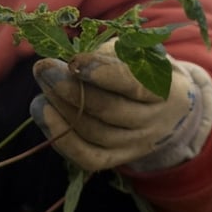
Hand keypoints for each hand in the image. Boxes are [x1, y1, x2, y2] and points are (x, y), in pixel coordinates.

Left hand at [30, 39, 211, 171]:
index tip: (74, 61)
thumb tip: (72, 63)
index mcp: (165, 88)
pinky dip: (63, 140)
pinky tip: (44, 114)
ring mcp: (137, 144)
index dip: (102, 73)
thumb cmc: (144, 69)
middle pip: (109, 110)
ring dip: (61, 108)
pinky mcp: (119, 159)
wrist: (169, 107)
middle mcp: (154, 121)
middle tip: (43, 69)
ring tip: (42, 87)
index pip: (133, 84)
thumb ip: (110, 55)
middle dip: (70, 89)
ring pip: (95, 132)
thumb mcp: (137, 53)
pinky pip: (89, 157)